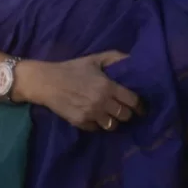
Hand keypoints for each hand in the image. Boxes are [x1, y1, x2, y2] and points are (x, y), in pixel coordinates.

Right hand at [23, 51, 141, 131]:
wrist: (46, 82)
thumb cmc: (72, 69)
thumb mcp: (95, 59)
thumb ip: (116, 58)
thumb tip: (133, 60)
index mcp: (108, 86)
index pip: (133, 101)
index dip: (140, 105)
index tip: (141, 107)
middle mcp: (102, 102)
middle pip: (125, 116)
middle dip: (126, 113)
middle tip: (122, 109)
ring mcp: (91, 114)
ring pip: (113, 126)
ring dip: (113, 120)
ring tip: (109, 115)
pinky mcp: (81, 122)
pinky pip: (97, 129)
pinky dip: (98, 124)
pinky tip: (94, 117)